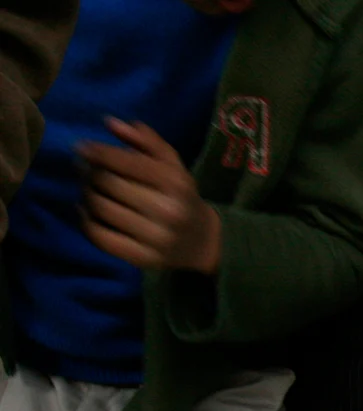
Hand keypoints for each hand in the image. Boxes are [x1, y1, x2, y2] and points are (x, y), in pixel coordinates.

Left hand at [79, 118, 220, 273]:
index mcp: (176, 183)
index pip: (126, 162)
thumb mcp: (173, 165)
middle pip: (108, 183)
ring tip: (89, 189)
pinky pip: (101, 237)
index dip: (97, 152)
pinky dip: (85, 221)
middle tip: (86, 171)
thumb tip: (110, 123)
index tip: (82, 147)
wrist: (203, 241)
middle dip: (90, 173)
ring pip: (100, 208)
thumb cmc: (181, 196)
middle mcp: (168, 210)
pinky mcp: (143, 258)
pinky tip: (86, 212)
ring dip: (86, 194)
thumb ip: (146, 140)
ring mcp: (156, 237)